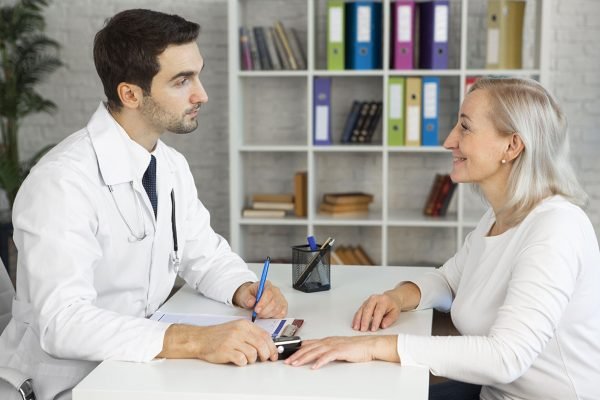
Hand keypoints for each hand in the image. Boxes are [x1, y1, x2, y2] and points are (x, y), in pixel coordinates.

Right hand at [158, 319, 277, 365]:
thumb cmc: (218, 335)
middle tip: (263, 359)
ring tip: (245, 358)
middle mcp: (239, 331)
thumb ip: (251, 334)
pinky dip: (242, 363)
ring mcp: (232, 341)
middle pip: (261, 345)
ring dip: (252, 360)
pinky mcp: (226, 351)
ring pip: (253, 354)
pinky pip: (242, 360)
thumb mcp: (237, 329)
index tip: (274, 354)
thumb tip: (267, 345)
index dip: (272, 346)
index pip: (265, 335)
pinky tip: (238, 360)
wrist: (200, 338)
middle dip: (265, 355)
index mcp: (244, 324)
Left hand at [233, 280, 287, 318]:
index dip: (263, 303)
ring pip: (277, 309)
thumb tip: (251, 302)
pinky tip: (267, 316)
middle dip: (264, 311)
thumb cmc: (250, 295)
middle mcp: (276, 291)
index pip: (269, 293)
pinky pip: (282, 314)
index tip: (256, 310)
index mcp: (267, 285)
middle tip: (257, 314)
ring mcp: (281, 299)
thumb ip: (247, 298)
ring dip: (268, 315)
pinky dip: (274, 317)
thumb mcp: (244, 294)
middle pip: (274, 302)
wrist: (252, 298)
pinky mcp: (283, 307)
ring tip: (260, 314)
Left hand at [284, 335, 398, 368]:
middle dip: (297, 354)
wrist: (368, 345)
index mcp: (326, 340)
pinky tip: (314, 367)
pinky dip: (320, 361)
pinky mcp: (340, 351)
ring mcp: (334, 345)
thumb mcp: (336, 347)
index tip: (288, 354)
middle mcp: (328, 341)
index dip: (297, 349)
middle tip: (288, 361)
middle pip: (309, 348)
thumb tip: (315, 356)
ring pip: (315, 351)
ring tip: (296, 363)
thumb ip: (326, 350)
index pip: (308, 344)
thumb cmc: (354, 347)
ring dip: (304, 358)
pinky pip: (328, 356)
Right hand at [352, 290, 401, 331]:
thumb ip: (389, 319)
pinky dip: (356, 318)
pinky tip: (354, 324)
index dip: (375, 321)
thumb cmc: (393, 306)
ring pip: (361, 310)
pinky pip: (359, 311)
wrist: (391, 298)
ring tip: (356, 328)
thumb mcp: (395, 313)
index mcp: (383, 300)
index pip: (378, 311)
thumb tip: (383, 325)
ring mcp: (368, 301)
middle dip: (364, 320)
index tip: (373, 329)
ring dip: (358, 319)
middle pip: (368, 309)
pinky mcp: (364, 304)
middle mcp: (374, 299)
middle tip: (363, 329)